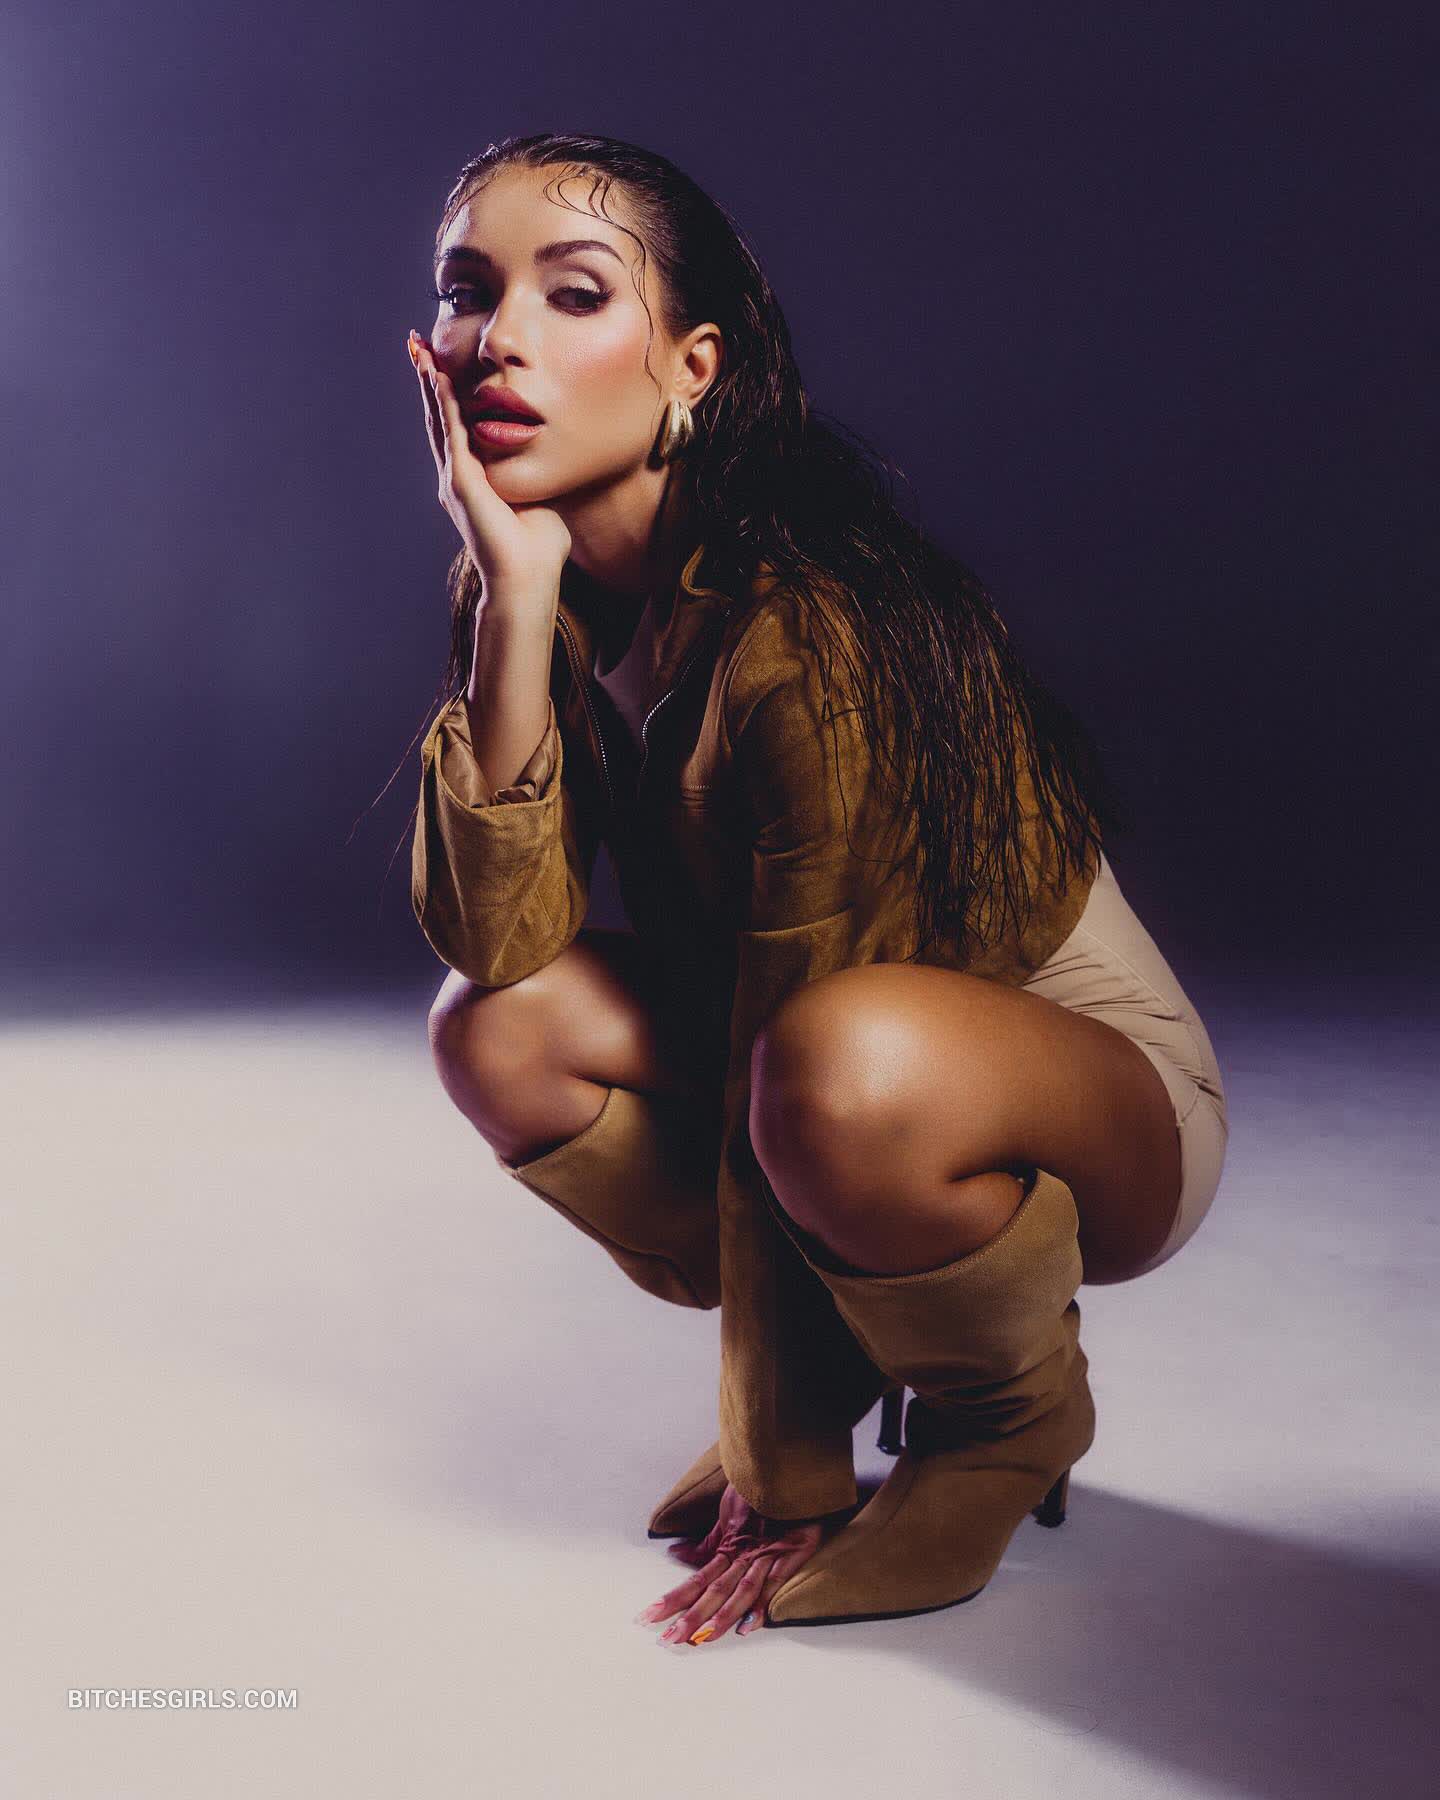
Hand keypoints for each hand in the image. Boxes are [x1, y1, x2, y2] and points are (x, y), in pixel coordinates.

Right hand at [407, 331, 571, 603]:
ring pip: (438, 421)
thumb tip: (548, 450)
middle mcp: (457, 477)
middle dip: (429, 379)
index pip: (457, 427)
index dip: (448, 395)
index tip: (442, 361)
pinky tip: (440, 378)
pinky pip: (450, 435)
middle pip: (438, 417)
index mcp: (474, 480)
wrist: (527, 579)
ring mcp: (455, 480)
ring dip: (430, 384)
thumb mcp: (537, 496)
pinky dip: (444, 405)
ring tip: (420, 350)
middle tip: (418, 343)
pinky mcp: (460, 485)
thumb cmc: (539, 547)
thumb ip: (533, 473)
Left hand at [634, 1481, 834, 1645]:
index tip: (649, 1617)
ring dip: (719, 1617)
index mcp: (729, 1549)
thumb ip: (707, 1542)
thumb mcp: (728, 1517)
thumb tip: (676, 1553)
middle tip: (666, 1639)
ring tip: (699, 1639)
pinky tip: (747, 1627)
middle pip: (713, 1590)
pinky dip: (760, 1605)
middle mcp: (744, 1555)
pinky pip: (773, 1582)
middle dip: (691, 1617)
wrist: (788, 1466)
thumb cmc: (759, 1492)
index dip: (674, 1599)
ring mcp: (766, 1554)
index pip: (697, 1581)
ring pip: (739, 1591)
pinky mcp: (791, 1551)